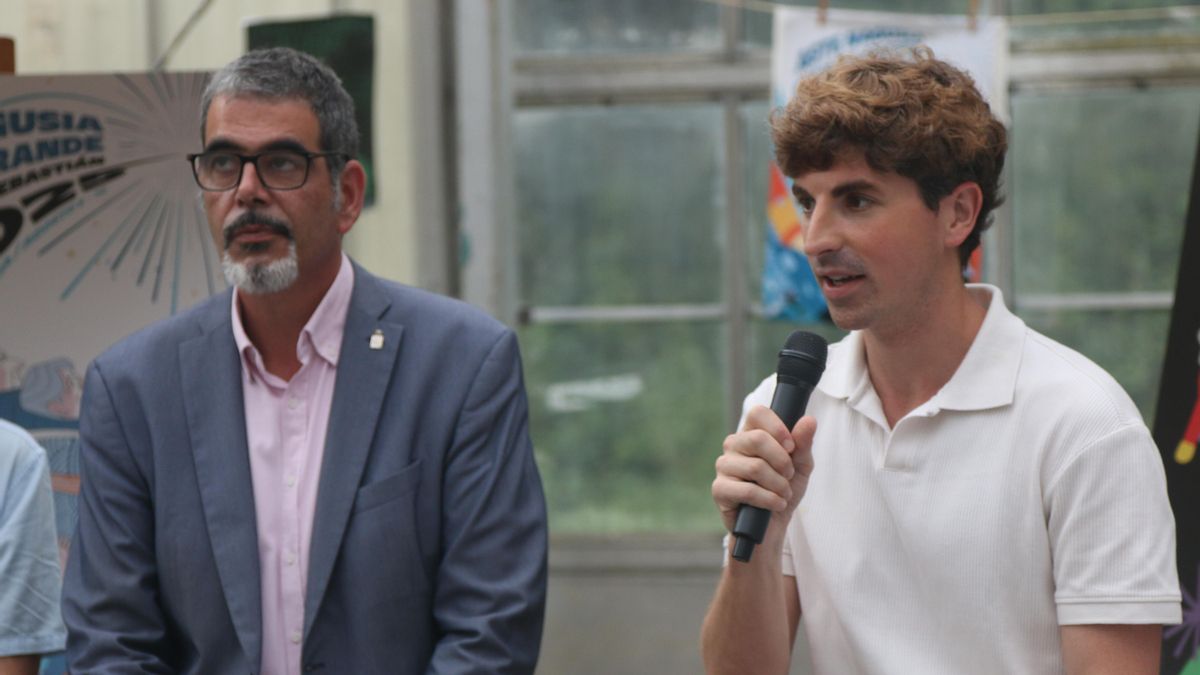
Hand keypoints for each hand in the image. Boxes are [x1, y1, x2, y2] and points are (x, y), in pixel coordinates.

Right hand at [712, 405, 816, 535]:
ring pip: (756, 467)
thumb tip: (809, 420)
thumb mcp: (800, 466)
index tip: (791, 446)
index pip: (758, 413)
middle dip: (782, 461)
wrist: (773, 525)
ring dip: (779, 485)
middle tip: (789, 475)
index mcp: (751, 433)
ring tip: (783, 494)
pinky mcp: (720, 489)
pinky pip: (748, 490)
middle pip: (757, 439)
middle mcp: (734, 445)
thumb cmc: (784, 490)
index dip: (778, 427)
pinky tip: (775, 504)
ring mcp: (724, 466)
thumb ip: (803, 443)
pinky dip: (769, 499)